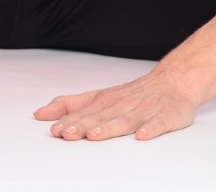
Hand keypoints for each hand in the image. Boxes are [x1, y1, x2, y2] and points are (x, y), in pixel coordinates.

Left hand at [33, 68, 198, 141]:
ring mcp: (144, 111)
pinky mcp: (165, 116)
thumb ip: (69, 105)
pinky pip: (158, 124)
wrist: (174, 80)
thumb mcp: (98, 96)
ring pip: (125, 120)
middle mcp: (122, 106)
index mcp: (105, 102)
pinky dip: (151, 129)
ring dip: (110, 127)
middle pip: (101, 117)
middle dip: (84, 125)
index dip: (70, 122)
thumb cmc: (134, 94)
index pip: (85, 113)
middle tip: (68, 134)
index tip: (56, 130)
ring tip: (96, 135)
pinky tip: (143, 136)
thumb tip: (40, 114)